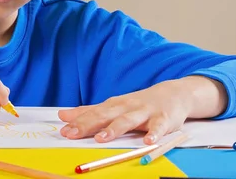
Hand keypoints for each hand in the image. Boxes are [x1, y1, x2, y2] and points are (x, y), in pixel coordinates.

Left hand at [58, 76, 226, 143]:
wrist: (173, 93)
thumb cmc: (139, 103)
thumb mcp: (114, 105)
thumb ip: (89, 112)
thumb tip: (63, 115)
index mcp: (115, 105)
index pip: (93, 113)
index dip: (78, 122)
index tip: (63, 130)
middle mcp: (127, 107)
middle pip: (106, 115)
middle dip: (89, 125)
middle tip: (72, 134)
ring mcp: (145, 112)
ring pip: (129, 120)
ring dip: (115, 129)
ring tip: (102, 138)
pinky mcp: (163, 119)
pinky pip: (158, 127)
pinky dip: (154, 134)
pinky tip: (148, 142)